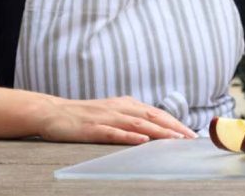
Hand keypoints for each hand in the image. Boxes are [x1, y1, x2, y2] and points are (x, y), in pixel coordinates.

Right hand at [36, 95, 197, 144]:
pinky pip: (113, 132)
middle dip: (173, 128)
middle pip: (152, 117)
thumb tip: (154, 128)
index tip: (190, 134)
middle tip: (190, 138)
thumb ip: (132, 118)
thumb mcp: (113, 112)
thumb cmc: (85, 115)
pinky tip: (141, 141)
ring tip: (174, 139)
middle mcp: (120, 108)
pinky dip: (128, 137)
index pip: (157, 113)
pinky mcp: (92, 128)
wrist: (53, 112)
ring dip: (158, 132)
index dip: (175, 123)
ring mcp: (106, 117)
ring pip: (137, 125)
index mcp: (127, 104)